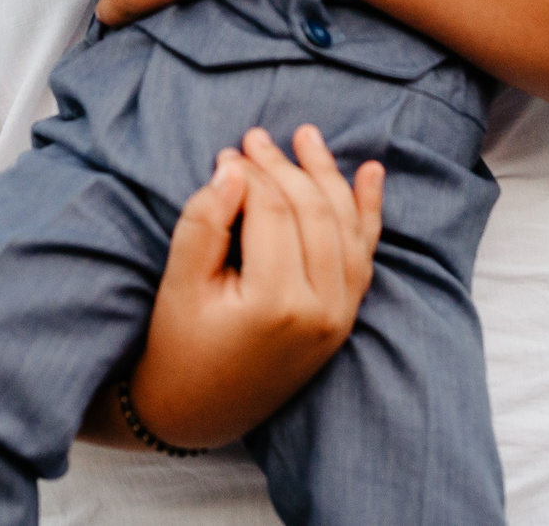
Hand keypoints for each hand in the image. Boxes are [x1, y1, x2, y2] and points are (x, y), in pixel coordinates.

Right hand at [119, 124, 385, 450]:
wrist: (199, 411)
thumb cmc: (180, 346)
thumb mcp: (179, 283)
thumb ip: (204, 221)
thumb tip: (233, 167)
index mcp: (276, 303)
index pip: (272, 212)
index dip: (251, 173)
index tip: (228, 150)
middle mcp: (321, 311)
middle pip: (313, 213)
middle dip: (287, 167)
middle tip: (256, 136)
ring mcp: (340, 318)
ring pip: (345, 228)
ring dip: (328, 178)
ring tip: (307, 137)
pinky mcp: (345, 321)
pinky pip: (363, 256)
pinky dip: (368, 213)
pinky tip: (369, 174)